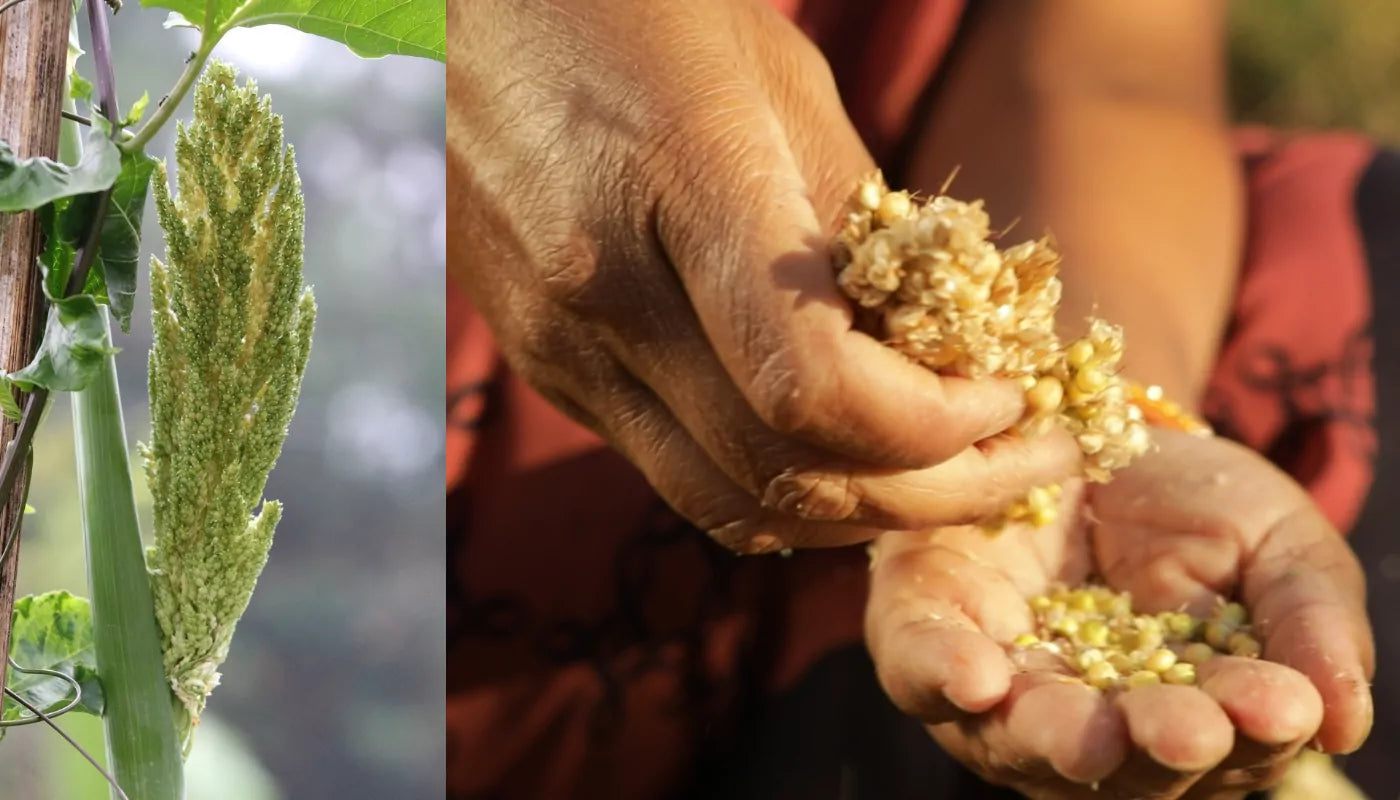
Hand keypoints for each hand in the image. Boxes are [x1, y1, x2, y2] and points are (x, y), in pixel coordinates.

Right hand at [446, 0, 1079, 552]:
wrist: (468, 6)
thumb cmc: (642, 10)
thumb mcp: (781, 83)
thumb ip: (859, 230)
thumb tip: (940, 350)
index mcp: (679, 188)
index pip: (814, 389)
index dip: (932, 428)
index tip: (1003, 400)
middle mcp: (601, 292)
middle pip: (780, 472)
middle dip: (925, 495)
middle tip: (1015, 468)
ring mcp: (556, 344)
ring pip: (723, 501)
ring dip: (849, 514)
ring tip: (940, 479)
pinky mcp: (541, 366)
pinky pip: (673, 469)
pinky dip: (772, 486)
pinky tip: (832, 452)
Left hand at [865, 430, 1372, 797]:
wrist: (1084, 421)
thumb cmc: (1193, 503)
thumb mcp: (1275, 543)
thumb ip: (1309, 622)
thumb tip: (1345, 721)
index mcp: (1178, 713)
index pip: (1219, 741)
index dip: (1247, 728)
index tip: (1278, 704)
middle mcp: (1083, 718)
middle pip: (1115, 759)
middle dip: (1151, 746)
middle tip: (1185, 731)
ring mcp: (998, 681)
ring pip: (1015, 737)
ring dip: (1054, 737)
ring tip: (1094, 732)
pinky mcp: (921, 626)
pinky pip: (920, 668)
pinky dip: (942, 677)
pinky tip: (975, 679)